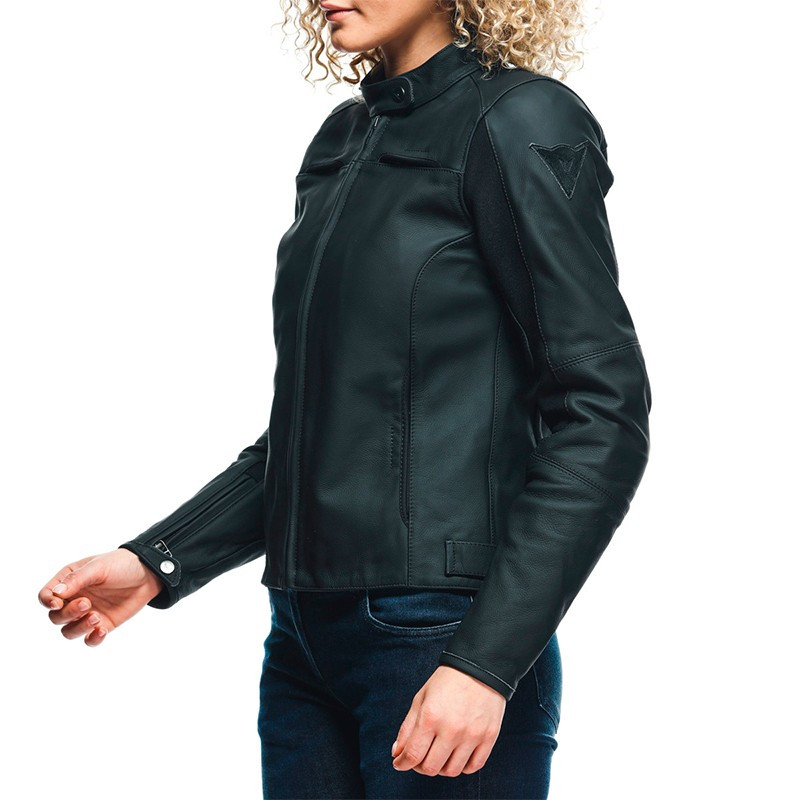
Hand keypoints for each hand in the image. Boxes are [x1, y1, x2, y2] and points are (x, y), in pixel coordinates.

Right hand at [38, 549, 164, 645]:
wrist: (148, 573)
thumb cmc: (121, 564)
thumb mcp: (99, 567)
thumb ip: (77, 579)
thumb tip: (55, 594)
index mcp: (69, 581)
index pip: (46, 596)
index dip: (47, 602)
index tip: (57, 603)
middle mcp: (75, 598)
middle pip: (56, 616)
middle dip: (68, 613)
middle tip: (87, 603)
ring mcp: (87, 613)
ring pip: (69, 631)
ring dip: (78, 628)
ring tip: (96, 617)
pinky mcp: (102, 624)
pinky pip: (89, 640)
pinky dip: (92, 639)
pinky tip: (101, 630)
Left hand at [391, 665, 505, 776]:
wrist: (479, 667)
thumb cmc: (447, 681)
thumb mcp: (421, 698)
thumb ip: (407, 727)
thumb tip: (398, 753)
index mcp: (431, 717)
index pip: (413, 755)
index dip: (402, 764)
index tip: (399, 763)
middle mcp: (451, 729)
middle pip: (431, 768)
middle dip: (419, 766)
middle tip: (419, 757)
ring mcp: (472, 735)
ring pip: (452, 771)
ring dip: (441, 768)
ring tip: (439, 754)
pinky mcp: (488, 737)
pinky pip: (473, 767)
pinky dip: (462, 766)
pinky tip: (456, 755)